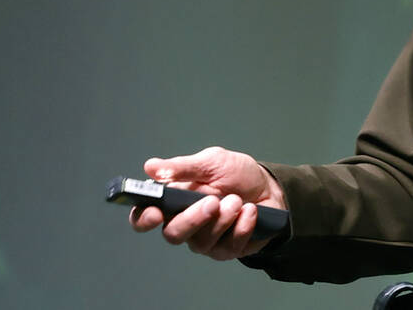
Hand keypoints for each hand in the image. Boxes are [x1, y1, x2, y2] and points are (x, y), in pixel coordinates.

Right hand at [128, 146, 286, 259]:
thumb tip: (151, 167)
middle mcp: (186, 223)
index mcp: (174, 201)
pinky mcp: (227, 249)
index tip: (156, 212)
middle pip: (173, 234)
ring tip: (237, 200)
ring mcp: (206, 240)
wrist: (269, 187)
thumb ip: (182, 167)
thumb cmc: (236, 174)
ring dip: (222, 220)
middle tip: (213, 202)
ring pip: (201, 243)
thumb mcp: (212, 161)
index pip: (145, 216)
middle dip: (193, 219)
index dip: (143, 219)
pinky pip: (228, 247)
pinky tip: (251, 211)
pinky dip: (242, 227)